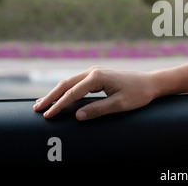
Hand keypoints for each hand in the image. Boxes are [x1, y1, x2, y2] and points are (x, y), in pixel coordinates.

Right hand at [33, 66, 155, 120]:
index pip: (73, 93)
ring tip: (42, 104)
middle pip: (66, 84)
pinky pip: (77, 83)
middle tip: (37, 109)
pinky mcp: (98, 75)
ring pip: (70, 82)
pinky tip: (59, 96)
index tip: (47, 115)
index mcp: (98, 77)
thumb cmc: (138, 94)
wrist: (150, 83)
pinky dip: (66, 90)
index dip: (59, 105)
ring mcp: (95, 72)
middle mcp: (94, 71)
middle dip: (51, 97)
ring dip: (56, 93)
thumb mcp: (119, 104)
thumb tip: (77, 116)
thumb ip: (98, 109)